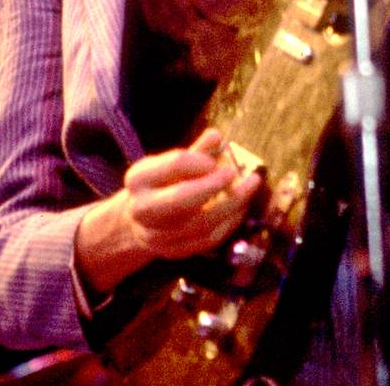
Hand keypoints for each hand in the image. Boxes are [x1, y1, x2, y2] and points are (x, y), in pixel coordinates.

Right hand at [76, 129, 260, 295]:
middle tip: (235, 172)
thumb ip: (197, 151)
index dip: (202, 160)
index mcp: (139, 179)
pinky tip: (240, 207)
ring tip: (250, 186)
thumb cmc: (164, 182)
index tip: (217, 156)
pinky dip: (229, 222)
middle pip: (181, 199)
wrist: (141, 220)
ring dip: (231, 203)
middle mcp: (142, 209)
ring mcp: (156, 235)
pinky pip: (207, 239)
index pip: (176, 165)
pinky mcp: (173, 252)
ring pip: (200, 223)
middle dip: (213, 185)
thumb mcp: (173, 163)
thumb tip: (216, 136)